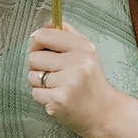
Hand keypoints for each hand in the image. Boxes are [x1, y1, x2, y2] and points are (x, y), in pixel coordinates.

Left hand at [29, 20, 127, 137]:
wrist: (105, 112)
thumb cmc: (92, 81)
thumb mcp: (87, 52)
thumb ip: (67, 34)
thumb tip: (45, 24)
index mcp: (83, 47)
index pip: (44, 35)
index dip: (37, 43)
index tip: (42, 51)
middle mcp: (78, 62)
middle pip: (34, 57)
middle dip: (38, 66)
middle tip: (54, 74)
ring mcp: (68, 81)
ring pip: (32, 75)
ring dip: (39, 83)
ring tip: (57, 86)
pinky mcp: (59, 99)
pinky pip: (35, 93)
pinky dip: (43, 97)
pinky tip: (58, 98)